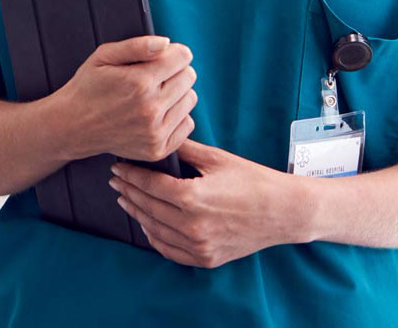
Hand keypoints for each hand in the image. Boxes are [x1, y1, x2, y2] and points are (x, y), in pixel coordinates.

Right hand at [56, 36, 197, 162]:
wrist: (72, 126)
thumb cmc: (88, 87)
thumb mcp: (104, 56)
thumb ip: (137, 45)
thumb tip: (166, 43)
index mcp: (139, 82)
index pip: (183, 57)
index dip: (173, 52)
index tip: (162, 57)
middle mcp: (151, 108)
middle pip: (189, 77)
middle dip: (175, 71)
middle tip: (155, 76)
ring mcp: (155, 132)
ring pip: (190, 99)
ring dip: (177, 93)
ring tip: (154, 94)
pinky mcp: (157, 149)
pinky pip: (187, 124)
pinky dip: (177, 116)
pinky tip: (158, 112)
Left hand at [109, 139, 307, 267]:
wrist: (281, 211)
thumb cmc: (252, 180)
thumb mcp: (218, 159)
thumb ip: (186, 150)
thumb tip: (163, 139)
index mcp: (193, 198)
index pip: (150, 186)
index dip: (131, 176)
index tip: (118, 168)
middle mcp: (192, 226)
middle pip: (148, 208)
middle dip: (128, 192)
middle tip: (116, 180)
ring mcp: (198, 246)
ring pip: (155, 231)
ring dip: (137, 214)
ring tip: (126, 199)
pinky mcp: (205, 258)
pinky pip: (170, 250)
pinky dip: (154, 237)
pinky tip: (147, 224)